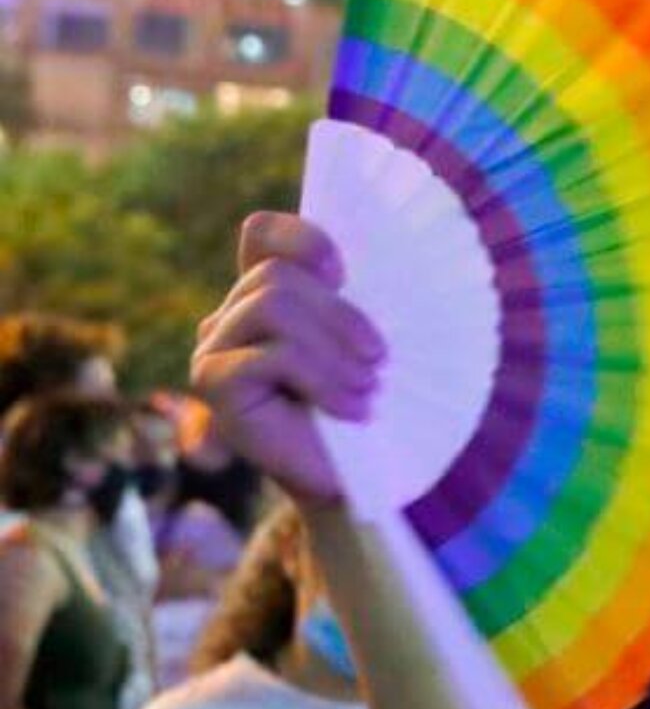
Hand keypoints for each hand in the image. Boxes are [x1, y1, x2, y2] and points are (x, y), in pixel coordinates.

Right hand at [190, 213, 383, 507]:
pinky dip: (323, 380)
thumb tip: (372, 255)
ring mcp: (214, 348)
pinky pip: (271, 355)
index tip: (344, 272)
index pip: (261, 233)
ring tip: (367, 387)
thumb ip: (349, 295)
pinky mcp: (213, 383)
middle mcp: (230, 316)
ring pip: (273, 305)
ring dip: (334, 349)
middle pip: (276, 275)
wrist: (357, 475)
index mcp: (265, 295)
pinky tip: (351, 408)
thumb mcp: (364, 338)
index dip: (300, 238)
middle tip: (379, 358)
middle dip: (340, 314)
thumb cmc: (368, 401)